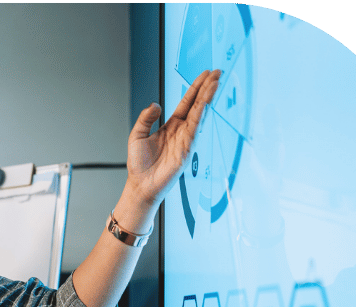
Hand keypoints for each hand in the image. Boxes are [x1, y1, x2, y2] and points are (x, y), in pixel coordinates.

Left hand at [125, 69, 220, 209]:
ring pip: (199, 114)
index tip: (206, 75)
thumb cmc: (140, 164)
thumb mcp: (137, 135)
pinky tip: (204, 103)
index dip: (196, 88)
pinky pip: (195, 129)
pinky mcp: (186, 150)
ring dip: (207, 98)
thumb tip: (155, 105)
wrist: (141, 185)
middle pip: (197, 104)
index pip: (187, 102)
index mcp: (171, 126)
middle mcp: (181, 131)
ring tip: (215, 82)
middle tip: (217, 72)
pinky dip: (200, 115)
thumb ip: (145, 118)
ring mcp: (185, 139)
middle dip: (207, 88)